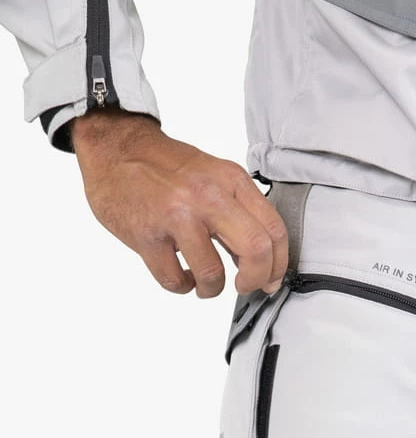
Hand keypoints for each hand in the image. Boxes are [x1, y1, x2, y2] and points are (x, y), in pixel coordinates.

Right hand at [71, 109, 287, 297]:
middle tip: (244, 287)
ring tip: (204, 284)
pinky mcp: (147, 235)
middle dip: (255, 281)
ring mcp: (176, 216)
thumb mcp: (212, 177)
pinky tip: (179, 274)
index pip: (273, 229)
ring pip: (212, 274)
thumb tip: (260, 260)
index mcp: (230, 181)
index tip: (270, 280)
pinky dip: (181, 286)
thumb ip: (238, 212)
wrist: (115, 148)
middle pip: (255, 250)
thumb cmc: (165, 166)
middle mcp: (208, 196)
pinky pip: (174, 279)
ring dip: (211, 290)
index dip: (278, 264)